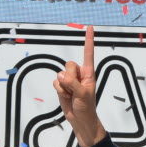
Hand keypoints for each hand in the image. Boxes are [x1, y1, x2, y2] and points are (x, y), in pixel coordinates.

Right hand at [54, 26, 105, 146]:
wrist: (80, 119)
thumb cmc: (87, 107)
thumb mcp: (82, 94)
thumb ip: (72, 83)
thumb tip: (61, 76)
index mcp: (88, 73)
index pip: (88, 53)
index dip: (88, 40)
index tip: (90, 27)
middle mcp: (79, 74)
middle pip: (68, 65)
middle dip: (70, 78)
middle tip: (75, 90)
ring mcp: (70, 80)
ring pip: (60, 74)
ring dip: (64, 87)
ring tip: (72, 95)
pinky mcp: (62, 86)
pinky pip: (55, 82)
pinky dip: (59, 91)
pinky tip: (66, 96)